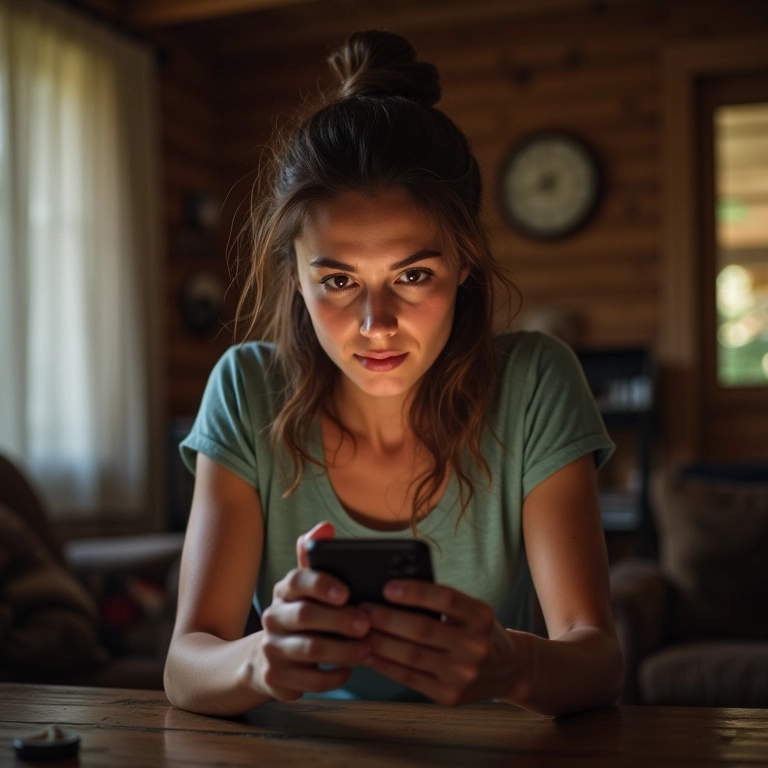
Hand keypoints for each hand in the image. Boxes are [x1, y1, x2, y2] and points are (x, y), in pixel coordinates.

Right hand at [250, 521, 371, 701]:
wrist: (263, 658)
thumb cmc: (302, 615)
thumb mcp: (307, 587)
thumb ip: (316, 558)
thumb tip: (325, 526)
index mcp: (284, 591)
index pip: (296, 581)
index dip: (321, 585)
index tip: (347, 593)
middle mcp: (273, 617)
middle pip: (304, 616)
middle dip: (338, 620)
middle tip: (366, 623)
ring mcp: (272, 649)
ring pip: (309, 650)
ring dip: (342, 650)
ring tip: (367, 648)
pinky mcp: (277, 678)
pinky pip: (309, 681)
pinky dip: (333, 677)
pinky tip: (349, 670)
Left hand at [361, 581, 520, 706]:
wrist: (507, 670)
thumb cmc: (478, 630)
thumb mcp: (471, 611)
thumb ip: (440, 602)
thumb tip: (390, 594)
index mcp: (481, 616)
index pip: (446, 598)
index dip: (415, 593)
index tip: (387, 587)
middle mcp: (476, 646)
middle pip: (422, 629)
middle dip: (386, 618)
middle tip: (361, 608)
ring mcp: (463, 675)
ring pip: (411, 656)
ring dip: (379, 642)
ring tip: (360, 630)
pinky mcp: (450, 696)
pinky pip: (410, 678)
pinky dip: (385, 665)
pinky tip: (370, 653)